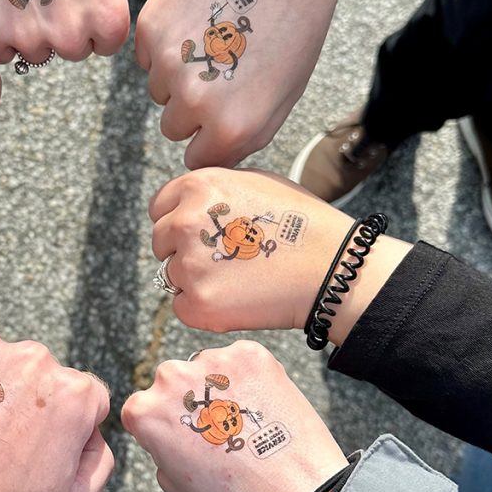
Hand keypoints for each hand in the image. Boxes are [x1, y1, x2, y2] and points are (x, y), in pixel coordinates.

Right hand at [122, 341, 347, 491]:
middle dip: (190, 399)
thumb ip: (159, 445)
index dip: (164, 424)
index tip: (185, 438)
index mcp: (145, 409)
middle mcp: (172, 376)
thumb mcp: (174, 482)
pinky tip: (261, 406)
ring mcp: (212, 360)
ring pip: (208, 368)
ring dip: (219, 386)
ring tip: (244, 421)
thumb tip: (169, 426)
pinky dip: (249, 377)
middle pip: (174, 381)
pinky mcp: (249, 353)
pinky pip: (241, 360)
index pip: (143, 406)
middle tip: (217, 430)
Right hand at [135, 0, 347, 168]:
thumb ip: (245, 133)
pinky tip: (198, 17)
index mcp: (233, 128)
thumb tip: (211, 152)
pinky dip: (166, 44)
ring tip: (213, 38)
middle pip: (174, 128)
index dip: (210, 137)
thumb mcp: (284, 93)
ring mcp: (168, 66)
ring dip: (177, 74)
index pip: (197, 160)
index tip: (223, 113)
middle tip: (222, 68)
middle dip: (191, 108)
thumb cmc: (296, 23)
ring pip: (158, 92)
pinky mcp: (150, 29)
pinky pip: (148, 56)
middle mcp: (195, 105)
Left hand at [149, 168, 410, 339]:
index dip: (177, 221)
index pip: (159, 207)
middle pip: (160, 242)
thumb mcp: (254, 184)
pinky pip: (182, 306)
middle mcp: (185, 223)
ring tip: (239, 278)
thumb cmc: (300, 225)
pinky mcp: (196, 304)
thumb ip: (212, 192)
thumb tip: (183, 205)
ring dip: (195, 280)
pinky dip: (202, 307)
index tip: (198, 234)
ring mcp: (188, 265)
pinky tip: (237, 299)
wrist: (332, 268)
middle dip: (183, 250)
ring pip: (171, 275)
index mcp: (197, 187)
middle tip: (223, 260)